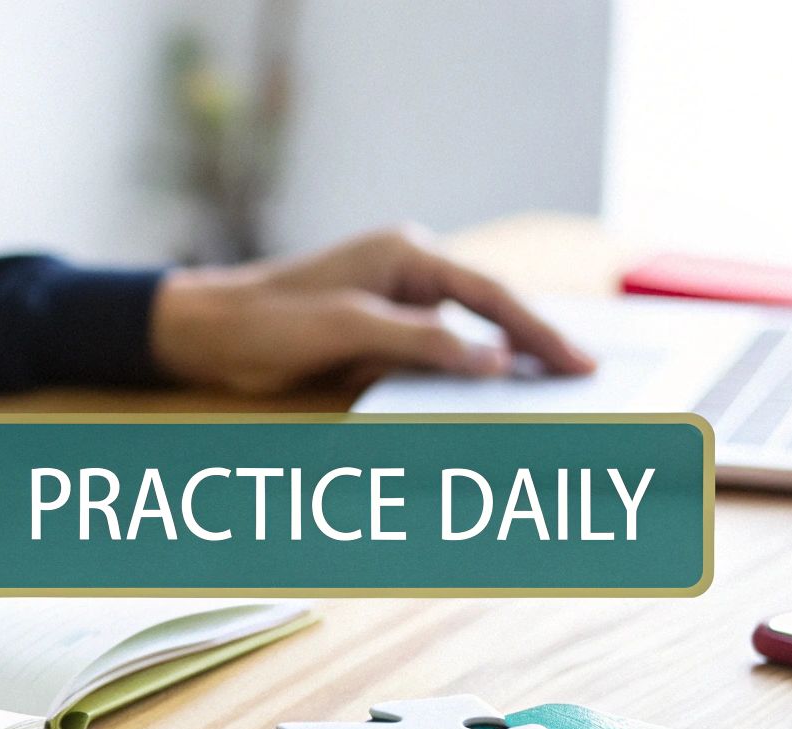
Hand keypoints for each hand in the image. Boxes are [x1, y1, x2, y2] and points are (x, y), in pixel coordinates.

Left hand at [149, 225, 596, 393]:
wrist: (209, 336)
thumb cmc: (268, 320)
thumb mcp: (348, 329)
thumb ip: (422, 342)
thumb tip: (493, 358)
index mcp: (405, 255)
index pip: (488, 294)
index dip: (536, 330)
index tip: (578, 361)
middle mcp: (406, 275)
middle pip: (486, 314)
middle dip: (531, 348)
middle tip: (583, 382)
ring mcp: (391, 307)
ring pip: (461, 342)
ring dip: (495, 371)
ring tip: (546, 402)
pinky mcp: (374, 339)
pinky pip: (428, 363)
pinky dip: (454, 385)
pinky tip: (482, 409)